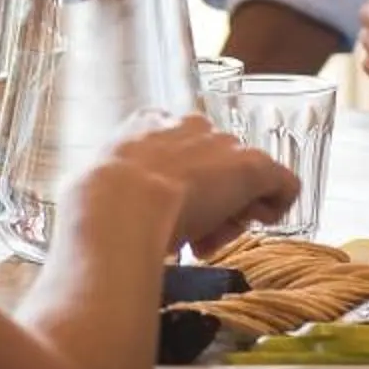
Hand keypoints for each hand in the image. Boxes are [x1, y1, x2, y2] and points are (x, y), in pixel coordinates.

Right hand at [80, 108, 299, 257]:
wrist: (120, 206)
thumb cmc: (95, 205)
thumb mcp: (90, 189)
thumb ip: (99, 193)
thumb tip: (86, 219)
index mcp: (146, 125)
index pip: (174, 148)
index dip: (176, 185)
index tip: (168, 215)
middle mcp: (189, 126)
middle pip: (211, 162)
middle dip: (206, 201)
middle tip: (190, 236)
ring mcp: (222, 145)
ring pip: (241, 177)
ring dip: (231, 211)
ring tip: (208, 243)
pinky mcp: (253, 167)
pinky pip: (282, 182)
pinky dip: (277, 204)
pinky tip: (259, 224)